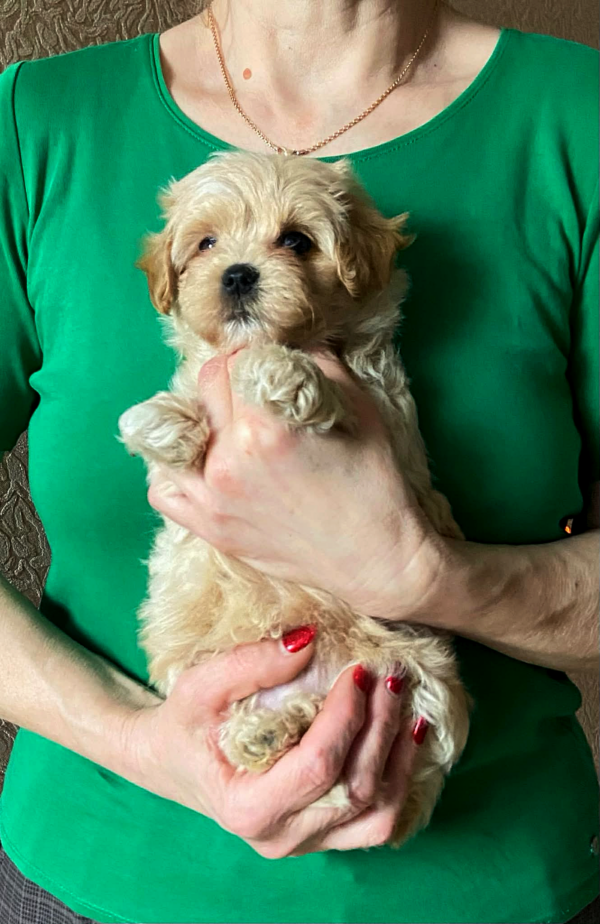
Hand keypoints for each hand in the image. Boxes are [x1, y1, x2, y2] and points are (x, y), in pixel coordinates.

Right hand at [119, 634, 417, 855]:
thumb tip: (308, 641)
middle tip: (392, 674)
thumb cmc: (184, 724)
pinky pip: (377, 820)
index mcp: (247, 808)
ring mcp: (305, 842)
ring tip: (406, 703)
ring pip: (377, 813)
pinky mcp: (322, 836)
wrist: (171, 761)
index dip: (347, 716)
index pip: (318, 766)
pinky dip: (400, 779)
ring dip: (400, 756)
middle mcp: (280, 837)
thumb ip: (249, 664)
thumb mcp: (200, 686)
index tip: (359, 669)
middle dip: (381, 726)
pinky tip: (408, 735)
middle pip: (355, 789)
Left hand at [148, 349, 444, 620]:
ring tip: (229, 427)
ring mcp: (212, 498)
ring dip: (202, 417)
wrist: (375, 557)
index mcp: (266, 426)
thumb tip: (287, 341)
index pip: (236, 359)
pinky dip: (175, 470)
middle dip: (231, 377)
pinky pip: (162, 489)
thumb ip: (317, 362)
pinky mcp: (209, 528)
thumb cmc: (374, 481)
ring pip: (175, 429)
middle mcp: (229, 460)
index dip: (257, 354)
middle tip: (254, 391)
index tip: (271, 364)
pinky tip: (203, 463)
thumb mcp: (358, 407)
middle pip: (204, 383)